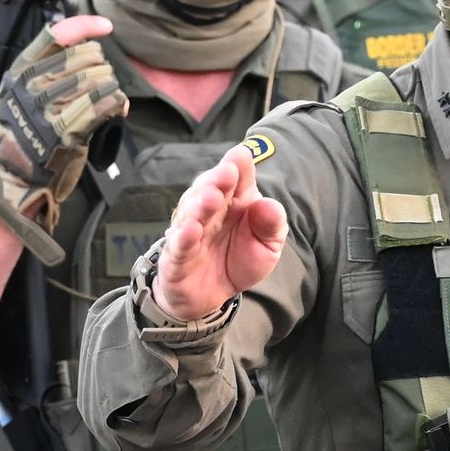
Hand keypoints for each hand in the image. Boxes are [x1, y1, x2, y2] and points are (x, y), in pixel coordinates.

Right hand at [0, 15, 129, 261]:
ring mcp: (48, 105)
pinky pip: (106, 102)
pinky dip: (117, 104)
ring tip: (108, 102)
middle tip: (103, 87)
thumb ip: (51, 72)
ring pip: (101, 78)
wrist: (17, 177)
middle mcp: (31, 84)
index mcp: (21, 71)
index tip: (106, 26)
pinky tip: (115, 110)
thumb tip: (89, 48)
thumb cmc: (29, 137)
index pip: (55, 34)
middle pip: (87, 56)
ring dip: (112, 89)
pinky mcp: (66, 127)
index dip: (85, 25)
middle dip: (103, 70)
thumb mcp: (27, 96)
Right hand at [152, 145, 287, 320]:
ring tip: (211, 197)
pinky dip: (184, 236)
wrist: (213, 294)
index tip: (240, 155)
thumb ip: (272, 224)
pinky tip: (191, 228)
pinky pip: (179, 245)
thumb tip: (269, 204)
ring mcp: (191, 231)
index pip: (238, 179)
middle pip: (211, 190)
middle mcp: (211, 211)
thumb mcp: (267, 245)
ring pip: (192, 213)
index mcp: (236, 201)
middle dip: (218, 180)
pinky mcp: (177, 256)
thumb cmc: (240, 259)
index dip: (238, 167)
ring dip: (201, 204)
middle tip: (227, 172)